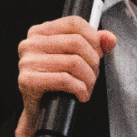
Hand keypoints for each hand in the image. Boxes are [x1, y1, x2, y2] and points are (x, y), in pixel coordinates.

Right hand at [14, 16, 116, 136]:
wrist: (40, 114)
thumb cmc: (58, 83)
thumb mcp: (78, 58)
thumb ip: (96, 44)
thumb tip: (110, 38)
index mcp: (40, 32)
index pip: (74, 22)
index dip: (93, 37)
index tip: (99, 53)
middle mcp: (30, 43)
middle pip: (76, 42)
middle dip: (93, 62)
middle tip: (93, 76)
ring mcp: (26, 62)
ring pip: (73, 62)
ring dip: (88, 79)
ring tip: (87, 87)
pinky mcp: (27, 81)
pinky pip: (64, 79)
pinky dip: (79, 88)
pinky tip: (81, 95)